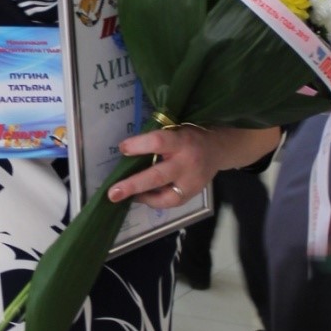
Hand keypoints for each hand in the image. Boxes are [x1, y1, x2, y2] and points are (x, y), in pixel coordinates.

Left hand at [106, 125, 279, 207]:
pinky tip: (141, 196)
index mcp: (181, 140)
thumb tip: (127, 150)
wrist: (218, 149)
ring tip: (123, 196)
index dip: (138, 145)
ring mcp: (191, 182)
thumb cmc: (190, 135)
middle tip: (112, 193)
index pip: (158, 141)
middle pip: (157, 176)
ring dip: (141, 197)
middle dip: (133, 185)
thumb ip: (157, 139)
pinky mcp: (192, 194)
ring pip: (165, 196)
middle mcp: (186, 163)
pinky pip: (170, 202)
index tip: (121, 148)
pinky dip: (153, 200)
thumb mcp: (176, 128)